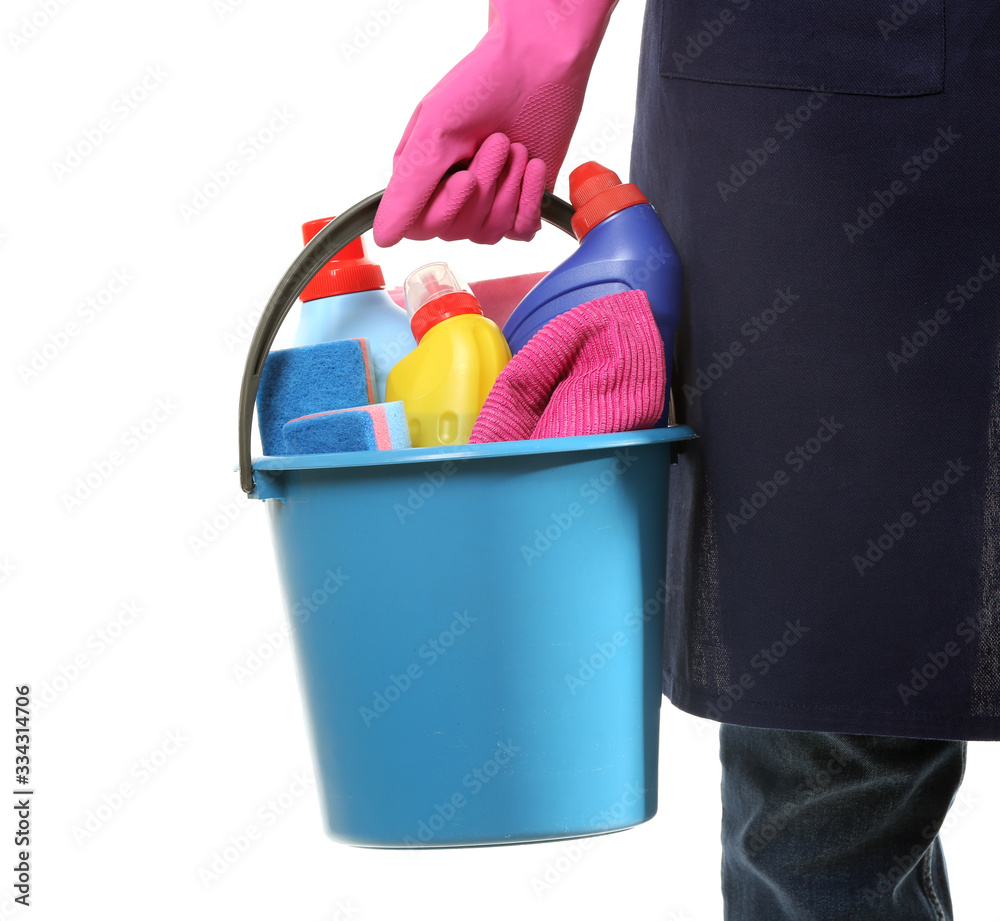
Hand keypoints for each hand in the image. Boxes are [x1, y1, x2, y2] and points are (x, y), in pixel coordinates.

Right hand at [373, 0, 618, 246]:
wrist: (538, 64)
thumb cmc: (482, 85)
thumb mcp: (435, 131)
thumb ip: (408, 187)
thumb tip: (382, 237)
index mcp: (420, 177)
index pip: (420, 227)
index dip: (444, 209)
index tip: (464, 178)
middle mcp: (451, 195)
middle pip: (457, 230)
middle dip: (484, 186)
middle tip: (497, 141)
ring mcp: (487, 202)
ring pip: (490, 232)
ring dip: (508, 187)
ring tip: (515, 147)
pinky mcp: (521, 203)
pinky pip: (521, 230)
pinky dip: (529, 199)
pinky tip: (533, 164)